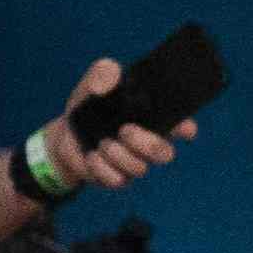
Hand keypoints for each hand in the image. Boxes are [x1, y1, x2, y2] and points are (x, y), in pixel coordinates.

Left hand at [36, 52, 196, 196]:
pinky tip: (92, 156)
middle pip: (165, 154)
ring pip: (140, 169)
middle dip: (147, 144)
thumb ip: (103, 72)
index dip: (186, 128)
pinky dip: (102, 168)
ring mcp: (134, 163)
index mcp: (153, 119)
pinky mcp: (117, 178)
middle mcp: (149, 143)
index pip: (182, 126)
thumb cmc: (90, 106)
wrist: (66, 133)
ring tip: (102, 142)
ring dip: (118, 155)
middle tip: (124, 130)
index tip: (183, 128)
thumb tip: (108, 81)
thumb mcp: (94, 82)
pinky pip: (118, 181)